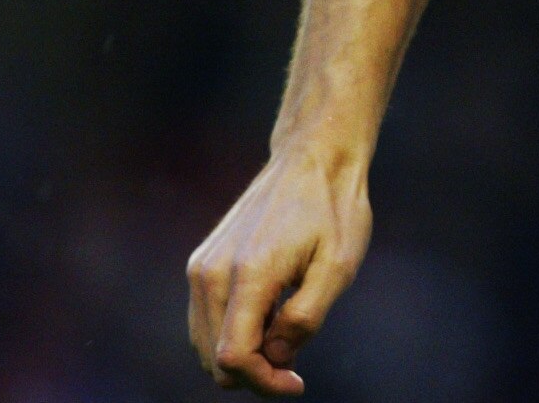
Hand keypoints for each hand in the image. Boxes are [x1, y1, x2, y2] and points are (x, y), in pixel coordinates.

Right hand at [186, 150, 371, 394]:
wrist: (313, 158)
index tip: (297, 382)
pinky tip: (269, 316)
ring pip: (206, 344)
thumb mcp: (338, 266)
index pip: (234, 357)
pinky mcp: (201, 263)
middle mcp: (211, 273)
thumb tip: (275, 358)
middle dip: (255, 372)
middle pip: (214, 358)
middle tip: (296, 361)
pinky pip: (205, 321)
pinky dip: (232, 333)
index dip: (264, 382)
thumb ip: (305, 319)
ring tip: (286, 331)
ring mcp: (201, 267)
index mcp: (248, 274)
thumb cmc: (334, 210)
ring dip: (243, 354)